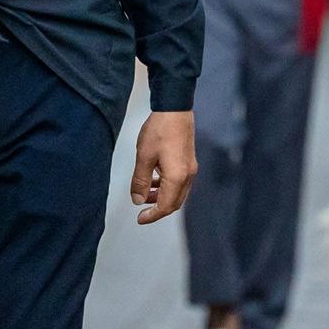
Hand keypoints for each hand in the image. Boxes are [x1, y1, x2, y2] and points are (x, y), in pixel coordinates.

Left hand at [131, 110, 196, 224]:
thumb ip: (140, 181)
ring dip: (162, 197)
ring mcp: (190, 169)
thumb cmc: (159, 131)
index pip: (166, 206)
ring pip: (178, 193)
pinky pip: (180, 182)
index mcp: (176, 177)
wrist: (175, 109)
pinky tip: (155, 179)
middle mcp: (187, 176)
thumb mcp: (144, 157)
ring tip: (145, 192)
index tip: (140, 218)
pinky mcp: (189, 162)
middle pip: (174, 203)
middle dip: (158, 208)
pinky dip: (167, 187)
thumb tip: (137, 200)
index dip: (152, 215)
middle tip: (141, 209)